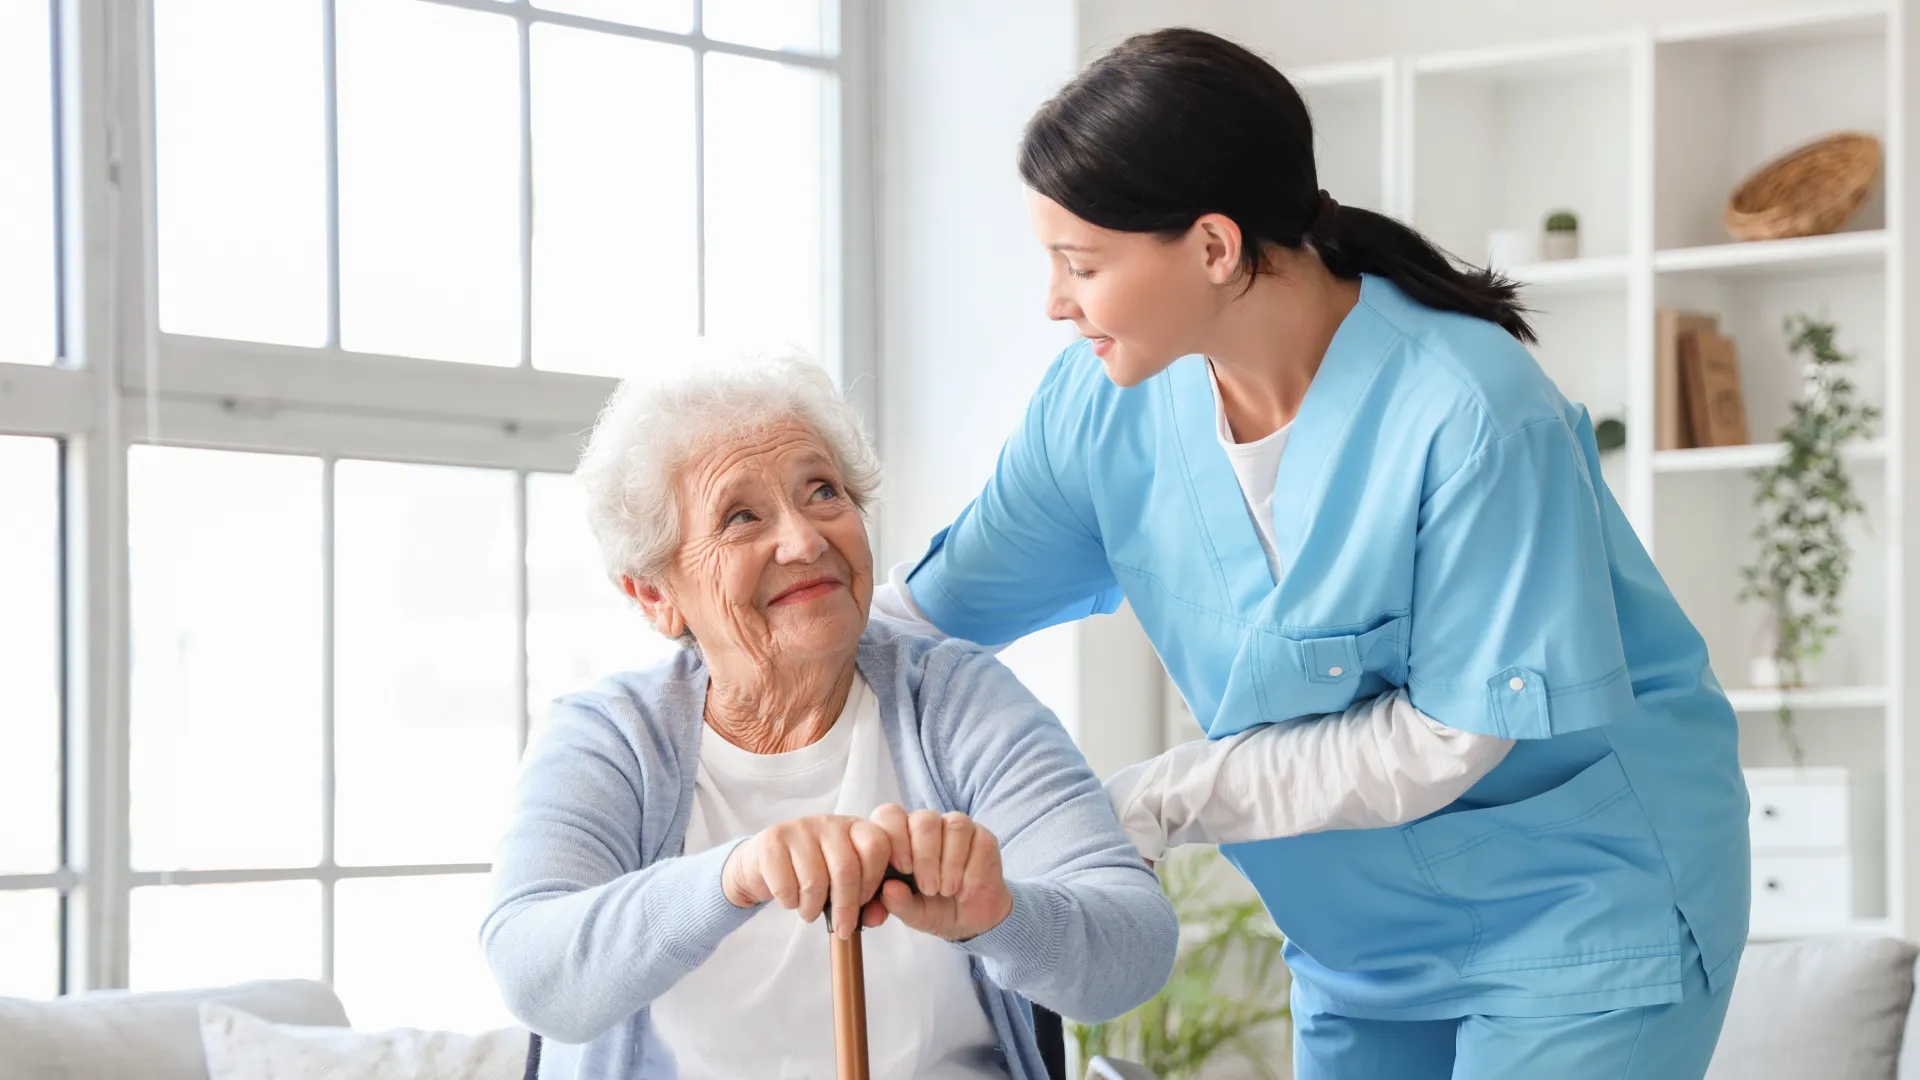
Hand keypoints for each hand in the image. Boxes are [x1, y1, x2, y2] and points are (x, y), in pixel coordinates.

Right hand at [721, 814, 892, 937]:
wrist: (766, 864)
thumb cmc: (814, 875)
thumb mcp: (845, 885)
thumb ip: (868, 903)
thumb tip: (875, 918)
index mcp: (855, 828)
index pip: (877, 845)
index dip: (875, 879)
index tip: (866, 902)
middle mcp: (830, 822)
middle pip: (846, 868)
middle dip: (846, 906)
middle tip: (842, 928)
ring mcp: (800, 828)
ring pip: (815, 880)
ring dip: (813, 908)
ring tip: (810, 911)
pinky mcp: (773, 840)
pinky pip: (786, 884)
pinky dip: (790, 902)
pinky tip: (791, 899)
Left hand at [868, 804, 1012, 941]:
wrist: (970, 920)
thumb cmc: (933, 908)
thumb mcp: (912, 913)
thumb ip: (898, 903)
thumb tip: (889, 888)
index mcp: (902, 836)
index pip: (891, 815)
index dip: (896, 838)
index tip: (903, 869)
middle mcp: (929, 825)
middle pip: (925, 820)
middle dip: (926, 857)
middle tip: (929, 889)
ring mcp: (958, 828)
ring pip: (955, 827)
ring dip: (951, 864)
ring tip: (947, 891)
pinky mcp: (984, 839)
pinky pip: (980, 843)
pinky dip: (972, 872)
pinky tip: (965, 892)